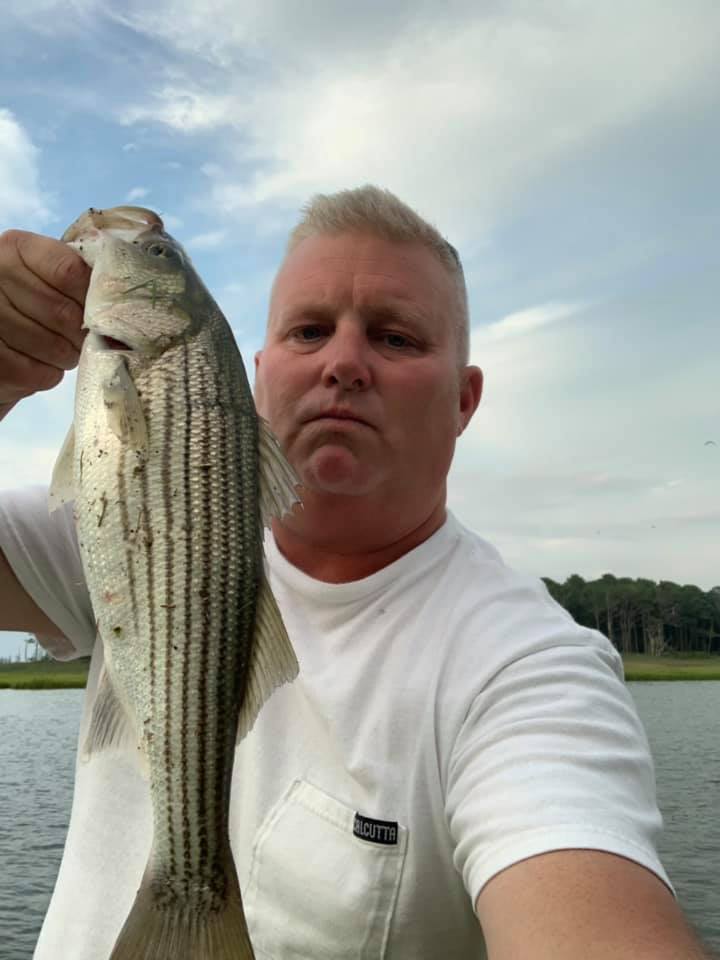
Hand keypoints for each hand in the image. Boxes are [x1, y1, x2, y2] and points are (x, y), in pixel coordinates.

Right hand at [0, 229, 88, 420]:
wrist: (1, 343)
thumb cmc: (33, 306)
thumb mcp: (50, 279)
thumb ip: (81, 279)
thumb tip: (126, 308)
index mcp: (17, 248)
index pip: (70, 272)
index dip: (94, 298)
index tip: (101, 311)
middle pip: (64, 314)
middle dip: (82, 334)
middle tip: (80, 337)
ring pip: (55, 347)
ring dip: (67, 356)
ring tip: (58, 349)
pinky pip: (41, 374)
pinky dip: (48, 374)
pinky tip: (38, 364)